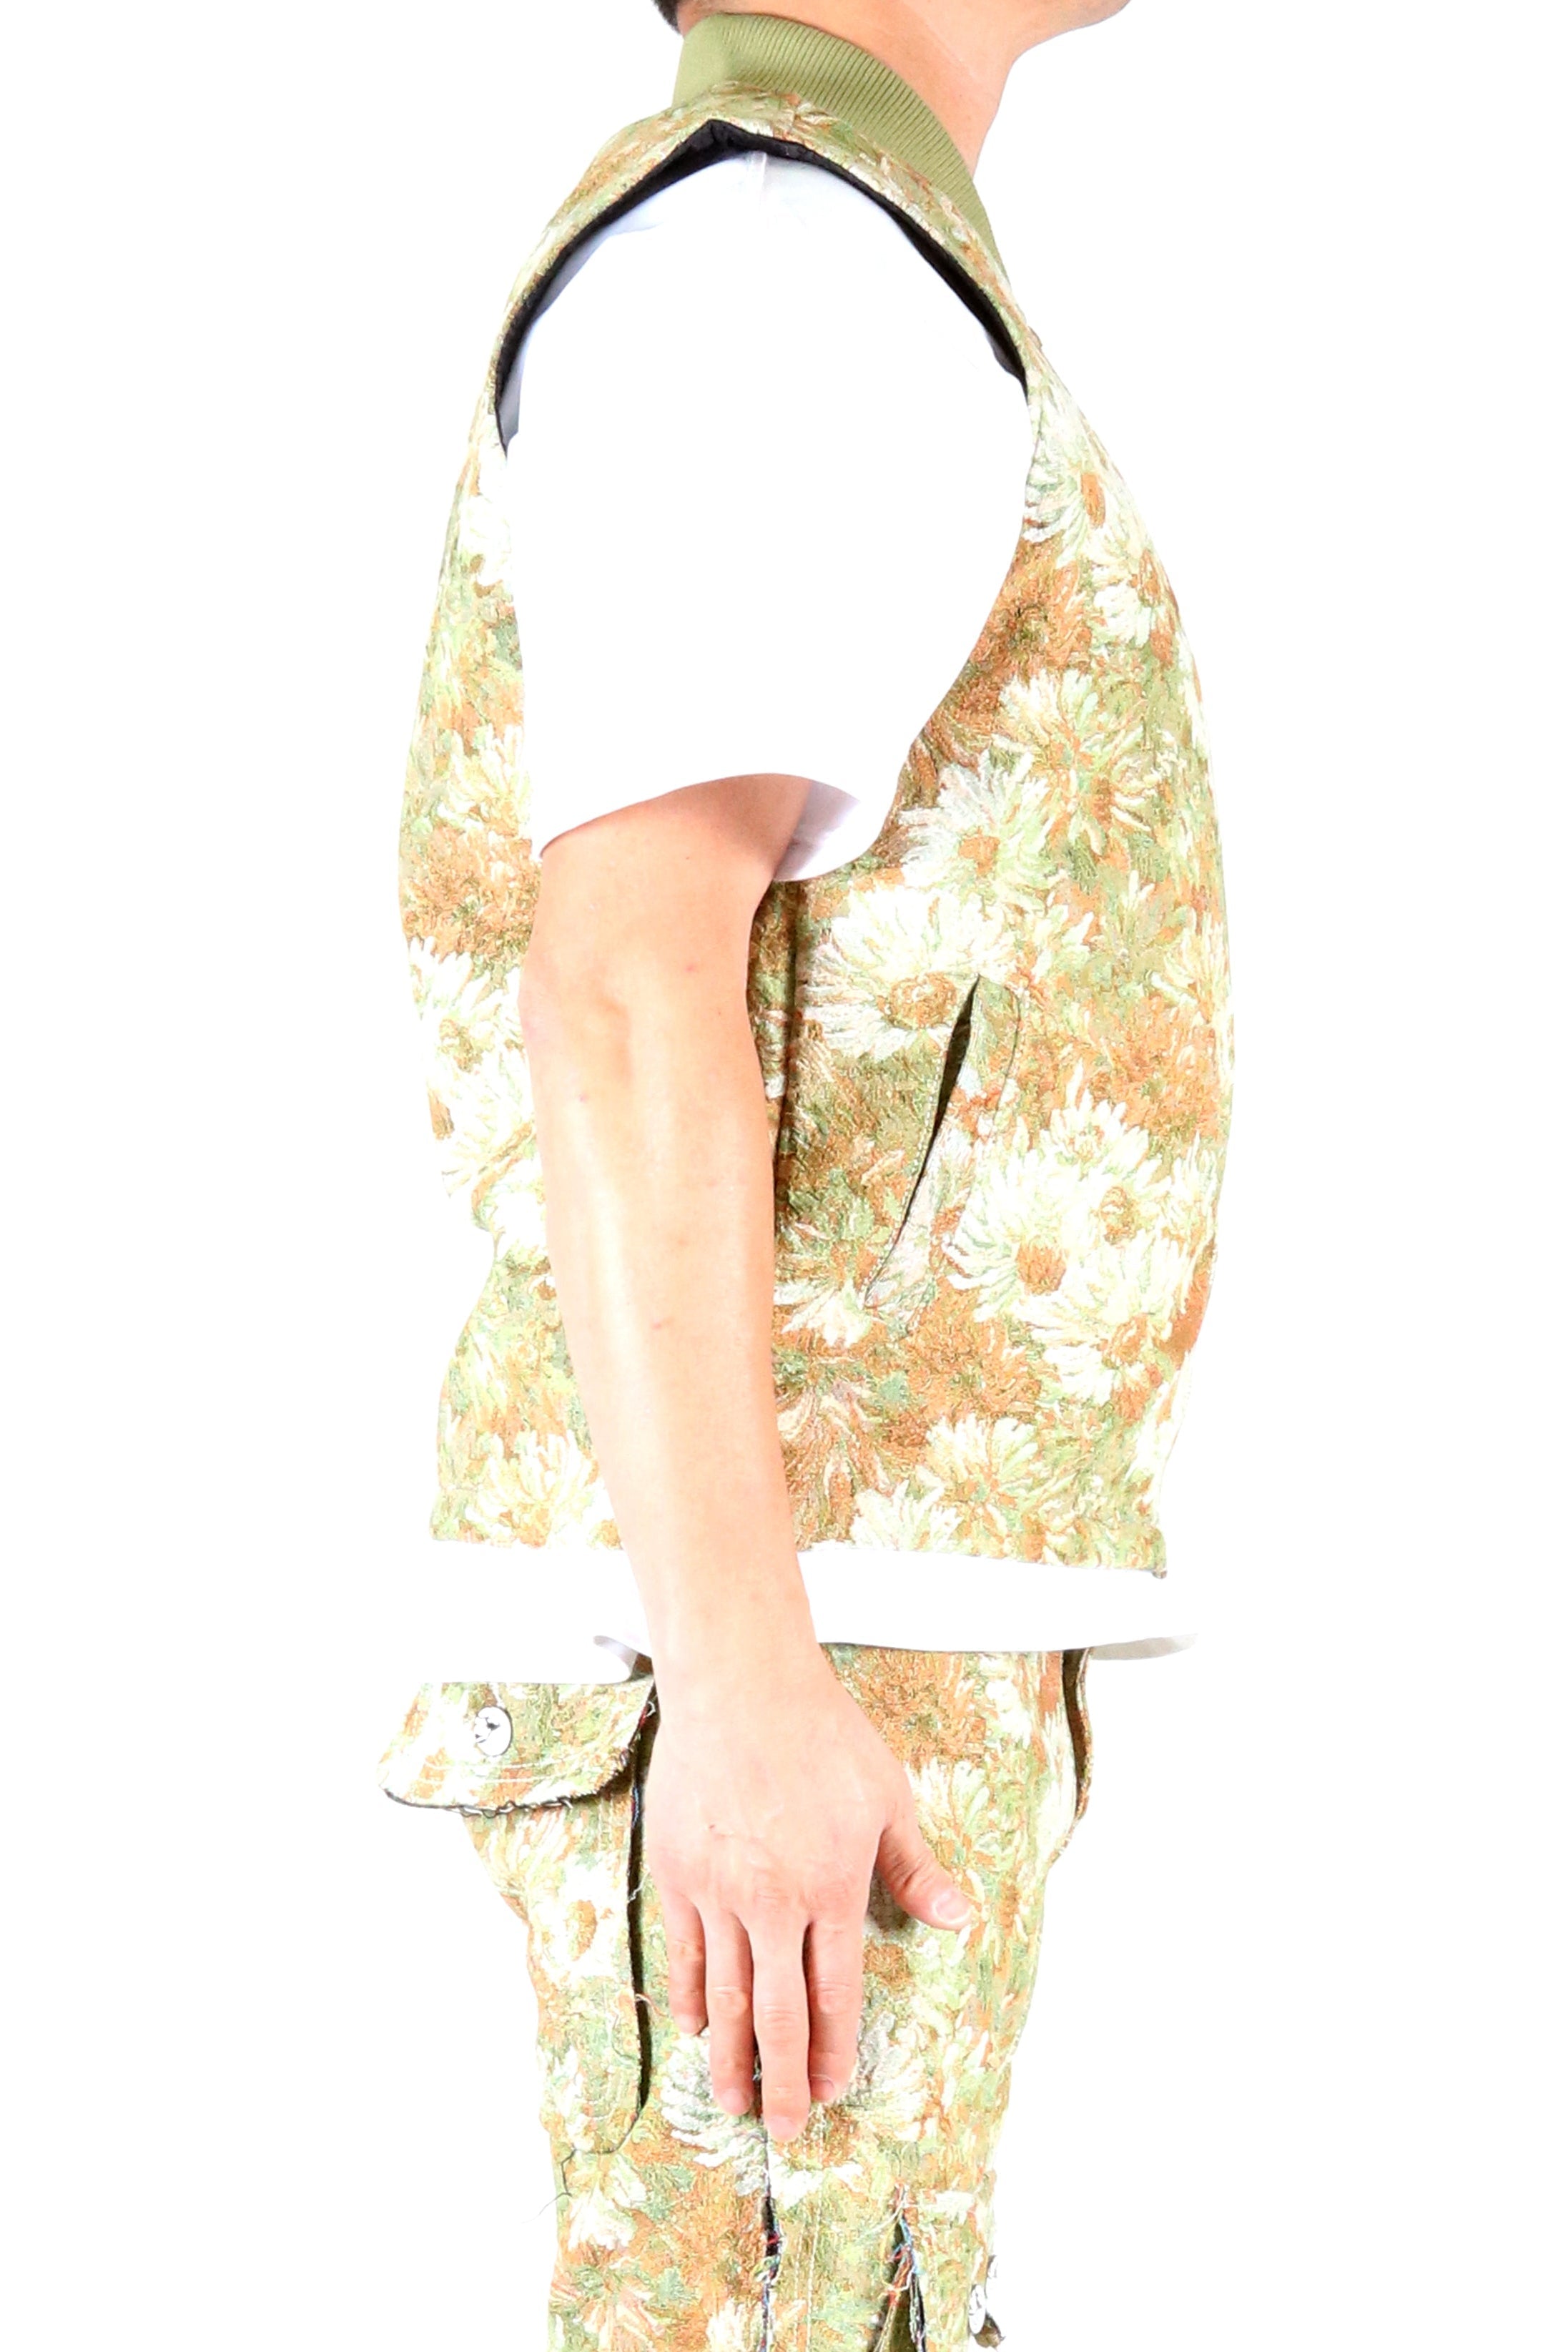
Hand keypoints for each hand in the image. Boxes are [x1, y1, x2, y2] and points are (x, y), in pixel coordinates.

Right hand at [643, 1642, 972, 2141]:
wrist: (740, 1684)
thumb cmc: (821, 1734)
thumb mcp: (886, 1797)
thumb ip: (915, 1869)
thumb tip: (960, 1921)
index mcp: (832, 1889)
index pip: (834, 1995)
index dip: (835, 2051)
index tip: (833, 2090)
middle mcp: (773, 1904)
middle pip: (778, 2015)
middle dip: (783, 2079)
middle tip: (783, 2128)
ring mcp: (719, 1893)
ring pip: (725, 1996)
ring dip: (731, 2057)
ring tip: (733, 2101)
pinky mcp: (677, 1874)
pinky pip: (683, 1954)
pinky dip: (690, 1998)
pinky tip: (695, 2030)